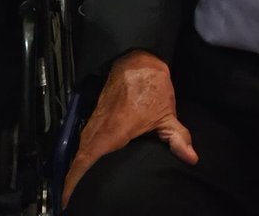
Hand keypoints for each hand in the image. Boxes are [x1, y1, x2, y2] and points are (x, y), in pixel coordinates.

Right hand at [63, 51, 196, 205]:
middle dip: (74, 181)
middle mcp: (98, 129)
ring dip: (77, 168)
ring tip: (76, 188)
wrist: (136, 59)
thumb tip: (191, 157)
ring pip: (80, 150)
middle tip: (73, 199)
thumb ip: (177, 139)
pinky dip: (82, 154)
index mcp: (112, 133)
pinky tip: (86, 164)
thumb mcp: (166, 114)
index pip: (85, 161)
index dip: (73, 181)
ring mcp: (94, 121)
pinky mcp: (95, 116)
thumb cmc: (149, 86)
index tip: (67, 198)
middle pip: (78, 160)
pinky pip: (84, 140)